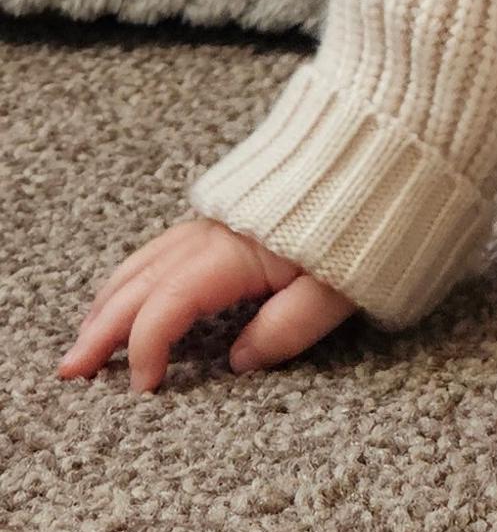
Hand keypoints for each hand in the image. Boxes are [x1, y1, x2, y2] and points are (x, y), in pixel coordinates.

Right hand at [58, 217, 357, 391]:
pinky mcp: (230, 212)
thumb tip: (237, 363)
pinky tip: (131, 287)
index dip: (147, 349)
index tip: (143, 389)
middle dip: (100, 328)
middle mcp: (214, 232)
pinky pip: (165, 244)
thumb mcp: (343, 286)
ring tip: (87, 336)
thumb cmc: (376, 219)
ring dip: (111, 299)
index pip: (169, 306)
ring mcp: (218, 219)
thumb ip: (289, 328)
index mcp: (236, 253)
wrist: (390, 142)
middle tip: (70, 371)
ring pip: (146, 260)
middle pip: (141, 283)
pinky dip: (136, 273)